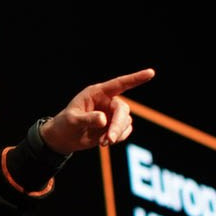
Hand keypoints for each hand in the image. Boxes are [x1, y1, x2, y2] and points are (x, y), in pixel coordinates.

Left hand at [39, 68, 154, 153]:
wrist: (65, 138)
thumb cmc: (65, 124)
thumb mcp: (72, 120)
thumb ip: (87, 119)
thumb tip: (104, 119)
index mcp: (97, 93)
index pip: (119, 84)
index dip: (135, 78)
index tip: (151, 73)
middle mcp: (107, 101)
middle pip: (122, 110)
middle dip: (117, 126)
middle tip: (108, 140)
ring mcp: (112, 114)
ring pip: (125, 122)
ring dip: (116, 134)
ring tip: (101, 143)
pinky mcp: (114, 125)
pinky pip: (125, 131)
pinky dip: (118, 138)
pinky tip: (105, 142)